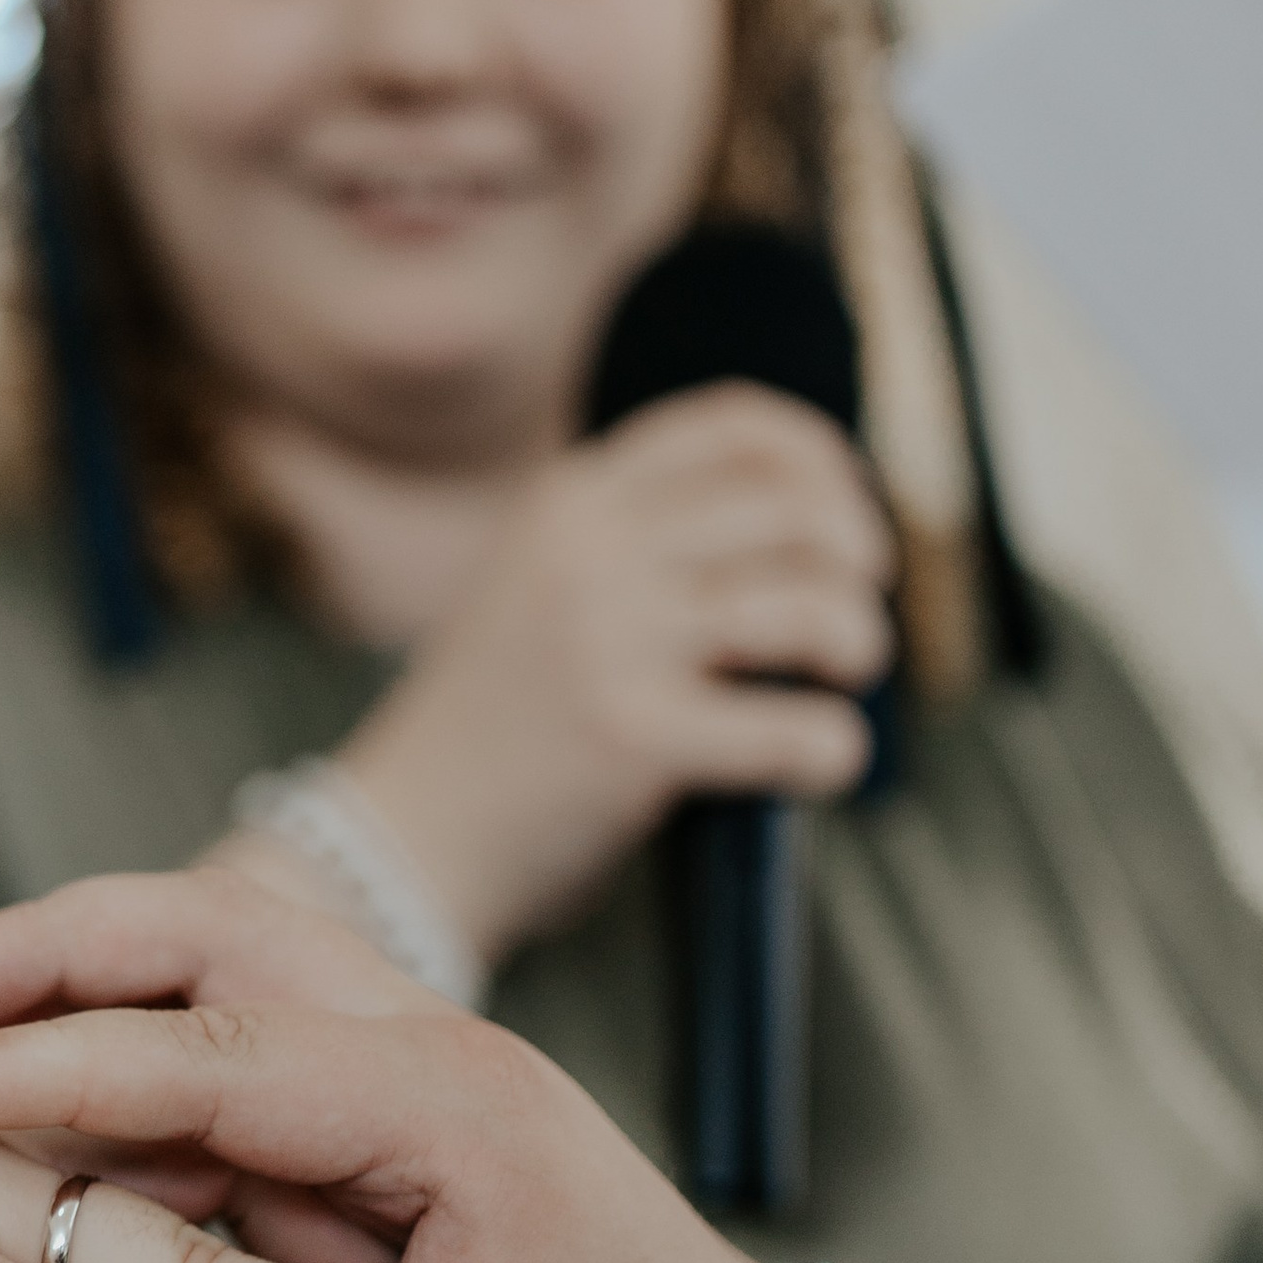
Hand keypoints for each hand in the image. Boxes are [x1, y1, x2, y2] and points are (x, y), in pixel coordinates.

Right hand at [0, 869, 867, 1262]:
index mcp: (457, 1119)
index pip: (216, 1058)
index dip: (51, 1064)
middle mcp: (435, 1054)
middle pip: (210, 929)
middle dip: (45, 945)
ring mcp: (418, 1065)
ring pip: (219, 955)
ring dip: (75, 969)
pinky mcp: (393, 1109)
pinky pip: (241, 1036)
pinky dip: (126, 1033)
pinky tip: (23, 1072)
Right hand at [324, 384, 895, 966]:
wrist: (405, 836)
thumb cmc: (495, 723)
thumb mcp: (541, 584)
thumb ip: (637, 540)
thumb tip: (810, 517)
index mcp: (570, 501)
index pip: (733, 427)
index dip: (822, 462)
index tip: (848, 515)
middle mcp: (590, 552)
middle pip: (793, 511)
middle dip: (857, 561)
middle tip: (854, 617)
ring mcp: (610, 641)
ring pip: (809, 607)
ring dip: (856, 644)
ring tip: (841, 678)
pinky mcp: (634, 738)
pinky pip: (794, 729)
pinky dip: (834, 748)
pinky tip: (822, 762)